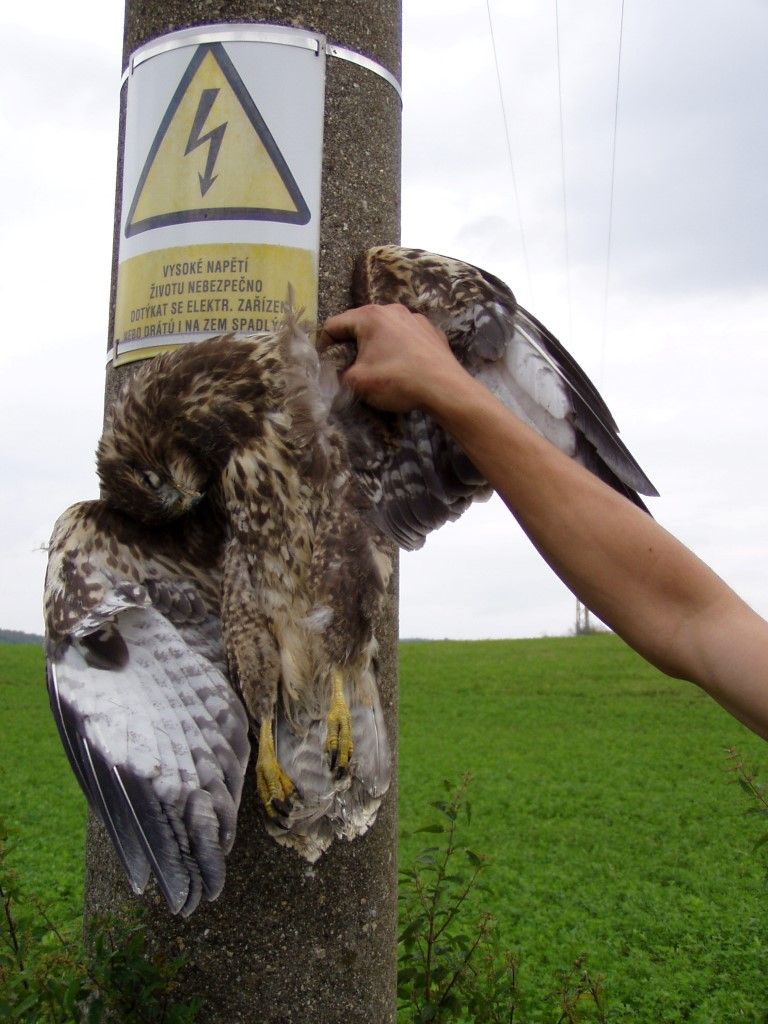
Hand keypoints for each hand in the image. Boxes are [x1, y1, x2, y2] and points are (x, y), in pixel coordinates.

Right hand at [319, 303, 466, 413]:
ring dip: (376, 346)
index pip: (334, 325)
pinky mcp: (431, 331)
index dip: (324, 345)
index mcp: (370, 316)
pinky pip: (406, 337)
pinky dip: (399, 349)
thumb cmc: (397, 380)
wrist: (445, 388)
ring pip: (385, 330)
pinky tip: (403, 366)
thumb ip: (339, 375)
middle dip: (351, 345)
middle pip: (360, 324)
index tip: (325, 363)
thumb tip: (338, 375)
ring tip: (377, 367)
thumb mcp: (358, 383)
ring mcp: (414, 318)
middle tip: (349, 366)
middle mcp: (392, 309)